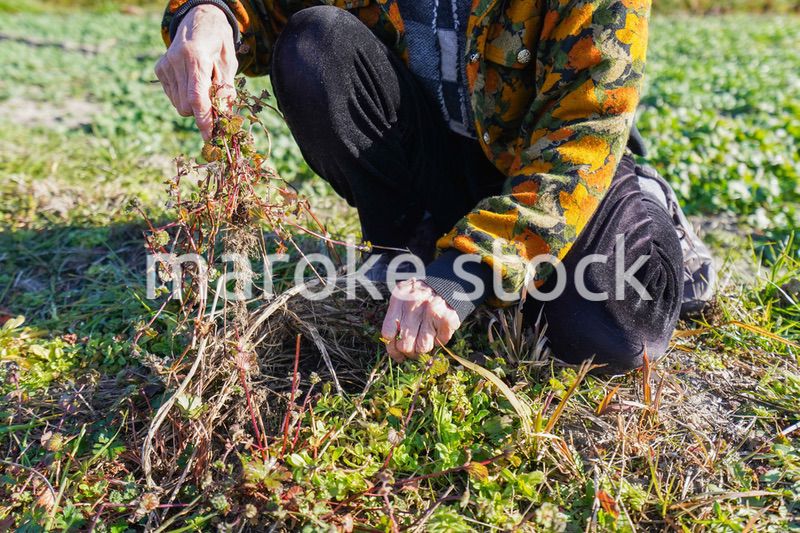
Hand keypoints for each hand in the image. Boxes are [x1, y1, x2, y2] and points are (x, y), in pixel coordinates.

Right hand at [155, 5, 236, 139]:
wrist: (200, 22)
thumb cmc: (219, 45)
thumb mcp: (229, 66)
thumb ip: (225, 92)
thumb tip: (224, 120)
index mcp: (195, 57)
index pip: (197, 97)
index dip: (204, 120)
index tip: (211, 137)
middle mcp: (175, 60)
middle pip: (186, 106)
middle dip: (201, 112)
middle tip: (214, 103)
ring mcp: (165, 65)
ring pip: (178, 104)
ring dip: (193, 104)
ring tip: (202, 84)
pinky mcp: (159, 69)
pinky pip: (173, 96)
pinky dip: (184, 96)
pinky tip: (191, 80)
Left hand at [381, 279, 460, 362]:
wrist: (447, 281)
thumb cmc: (420, 296)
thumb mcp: (403, 299)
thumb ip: (395, 319)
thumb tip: (394, 349)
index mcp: (398, 300)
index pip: (388, 334)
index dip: (392, 348)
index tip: (397, 352)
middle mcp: (413, 306)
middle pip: (405, 345)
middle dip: (409, 352)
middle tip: (413, 350)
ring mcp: (431, 312)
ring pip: (422, 348)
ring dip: (424, 347)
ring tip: (426, 338)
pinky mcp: (447, 318)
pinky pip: (441, 342)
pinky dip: (440, 339)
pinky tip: (438, 330)